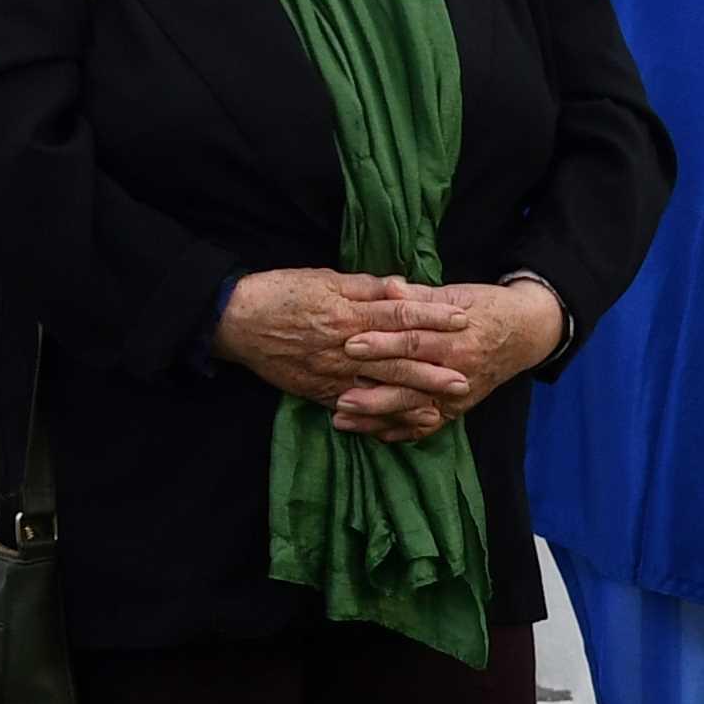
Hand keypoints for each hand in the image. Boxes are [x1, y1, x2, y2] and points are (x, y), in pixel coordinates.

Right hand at [213, 266, 471, 410]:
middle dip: (433, 370)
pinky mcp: (318, 391)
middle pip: (397, 359)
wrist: (237, 320)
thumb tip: (402, 287)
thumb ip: (365, 286)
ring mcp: (331, 373)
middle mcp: (345, 346)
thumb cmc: (282, 292)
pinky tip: (399, 424)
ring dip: (412, 400)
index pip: (401, 315)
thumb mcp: (325, 279)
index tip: (463, 319)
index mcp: (349, 312)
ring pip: (379, 389)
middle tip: (467, 377)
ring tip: (441, 408)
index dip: (433, 318)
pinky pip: (354, 408)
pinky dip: (378, 418)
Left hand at [318, 278, 563, 439]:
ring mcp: (457, 394)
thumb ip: (420, 298)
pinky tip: (372, 434)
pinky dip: (400, 432)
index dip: (382, 344)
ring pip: (413, 411)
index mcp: (455, 338)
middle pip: (410, 384)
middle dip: (374, 392)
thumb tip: (390, 288)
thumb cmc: (487, 307)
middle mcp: (457, 371)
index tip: (351, 344)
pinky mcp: (458, 409)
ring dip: (377, 417)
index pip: (413, 342)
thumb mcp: (457, 294)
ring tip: (342, 419)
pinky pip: (427, 426)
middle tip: (338, 396)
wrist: (526, 332)